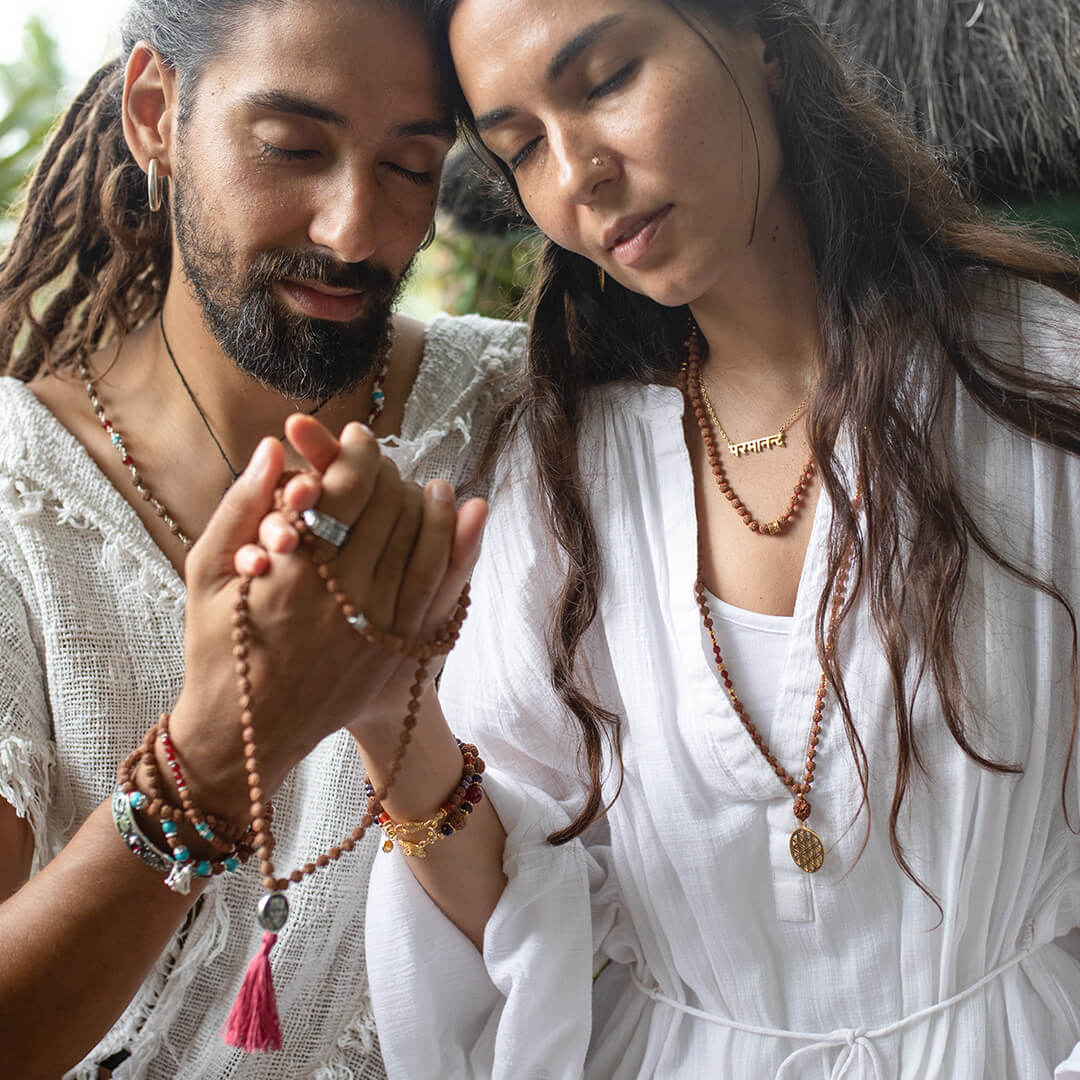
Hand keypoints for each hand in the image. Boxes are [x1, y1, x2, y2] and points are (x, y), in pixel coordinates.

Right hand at [164, 422, 481, 821]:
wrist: (249, 733)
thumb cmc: (220, 648)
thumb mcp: (206, 573)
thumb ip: (241, 506)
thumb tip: (274, 448)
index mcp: (292, 571)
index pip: (345, 489)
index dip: (355, 452)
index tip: (354, 435)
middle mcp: (343, 596)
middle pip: (388, 509)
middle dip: (388, 472)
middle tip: (381, 460)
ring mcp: (378, 626)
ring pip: (423, 543)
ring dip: (430, 504)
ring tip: (429, 483)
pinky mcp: (397, 648)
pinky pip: (437, 585)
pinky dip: (451, 545)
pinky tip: (453, 519)